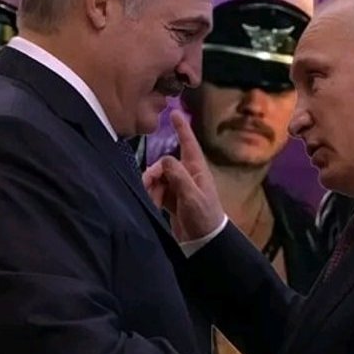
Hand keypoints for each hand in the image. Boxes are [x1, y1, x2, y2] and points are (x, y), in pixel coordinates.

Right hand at [142, 111, 225, 240]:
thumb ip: (178, 176)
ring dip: (152, 187)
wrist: (204, 241)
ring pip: (158, 177)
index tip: (175, 112)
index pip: (188, 143)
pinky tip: (154, 205)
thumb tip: (164, 159)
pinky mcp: (172, 199)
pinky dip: (152, 196)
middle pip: (165, 163)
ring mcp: (179, 187)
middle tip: (149, 185)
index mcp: (197, 171)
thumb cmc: (204, 217)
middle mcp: (188, 175)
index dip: (182, 128)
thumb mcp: (192, 196)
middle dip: (155, 173)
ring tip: (154, 201)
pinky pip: (156, 190)